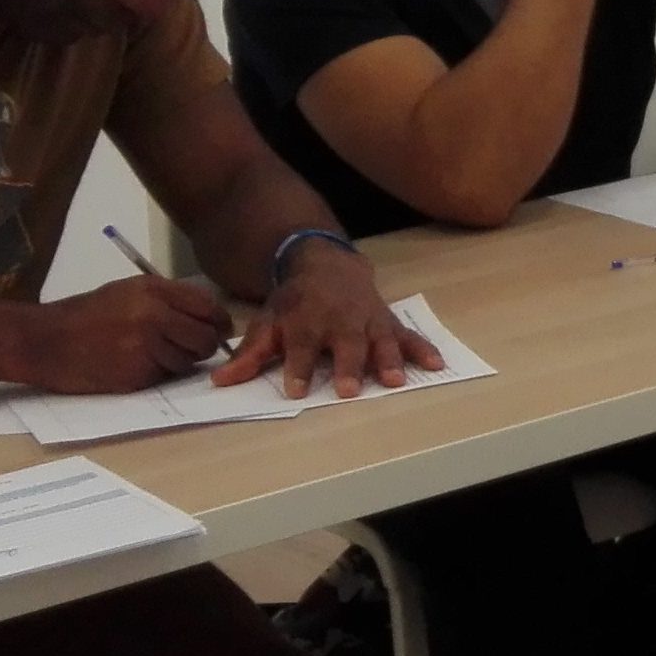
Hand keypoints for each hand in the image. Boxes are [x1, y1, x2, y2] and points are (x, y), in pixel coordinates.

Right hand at [12, 275, 230, 394]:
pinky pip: (164, 377)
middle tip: (189, 348)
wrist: (43, 341)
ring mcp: (146, 346)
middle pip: (206, 338)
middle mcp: (154, 315)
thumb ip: (168, 300)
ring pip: (188, 361)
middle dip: (203, 346)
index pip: (208, 307)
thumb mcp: (126, 292)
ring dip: (178, 363)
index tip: (217, 329)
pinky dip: (156, 375)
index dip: (218, 321)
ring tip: (147, 354)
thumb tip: (212, 317)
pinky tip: (132, 365)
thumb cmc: (85, 315)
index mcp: (153, 290)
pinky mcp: (137, 374)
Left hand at [214, 245, 439, 400]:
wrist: (326, 264)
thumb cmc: (295, 302)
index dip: (298, 369)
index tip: (296, 390)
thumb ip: (250, 355)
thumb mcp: (268, 323)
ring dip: (388, 360)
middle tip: (348, 389)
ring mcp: (368, 321)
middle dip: (347, 366)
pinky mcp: (389, 321)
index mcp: (305, 322)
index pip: (301, 348)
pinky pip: (409, 336)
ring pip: (380, 340)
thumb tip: (220, 382)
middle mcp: (339, 321)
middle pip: (345, 345)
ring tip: (395, 380)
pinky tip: (436, 364)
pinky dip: (423, 349)